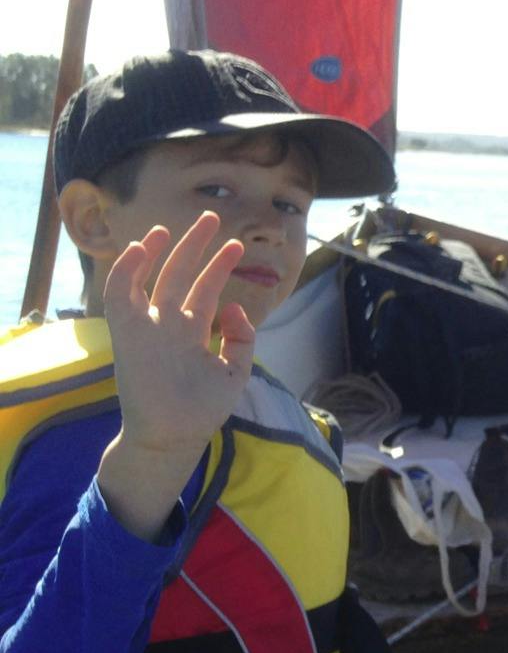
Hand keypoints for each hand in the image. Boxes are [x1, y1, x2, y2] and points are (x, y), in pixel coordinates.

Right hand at [97, 213, 254, 540]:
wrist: (175, 436)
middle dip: (197, 246)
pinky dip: (126, 271)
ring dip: (161, 250)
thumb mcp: (235, 371)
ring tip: (177, 225)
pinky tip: (139, 247)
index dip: (220, 266)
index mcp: (194, 332)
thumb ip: (241, 339)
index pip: (206, 290)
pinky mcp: (128, 334)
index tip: (237, 244)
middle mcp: (170, 325)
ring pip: (153, 279)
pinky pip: (120, 296)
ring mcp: (149, 328)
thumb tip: (235, 308)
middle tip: (213, 216)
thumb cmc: (203, 409)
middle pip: (181, 276)